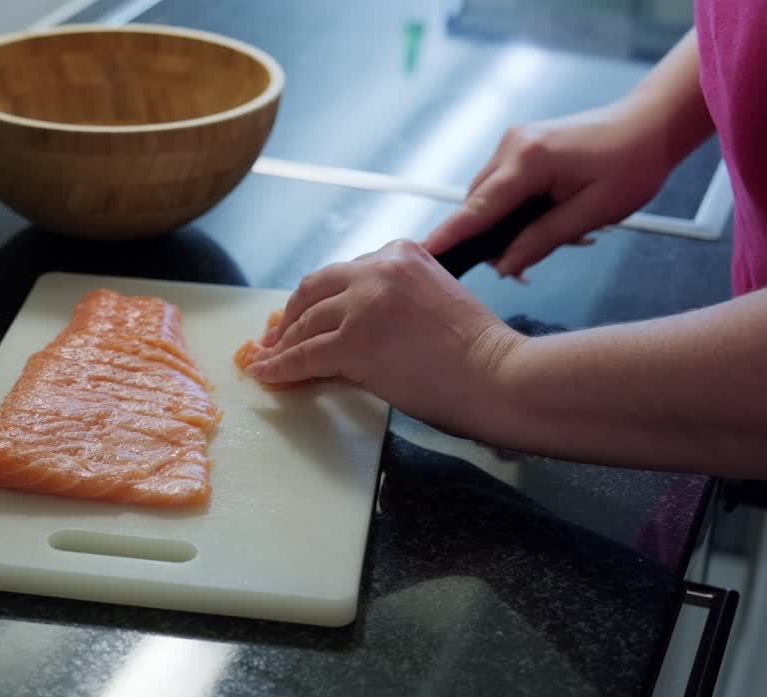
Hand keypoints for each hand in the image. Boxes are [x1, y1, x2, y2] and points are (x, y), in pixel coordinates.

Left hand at [247, 240, 524, 434]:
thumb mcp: (435, 298)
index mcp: (402, 252)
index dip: (319, 296)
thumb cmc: (480, 349)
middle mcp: (379, 268)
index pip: (345, 272)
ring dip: (282, 343)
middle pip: (314, 288)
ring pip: (306, 322)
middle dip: (291, 314)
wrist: (499, 375)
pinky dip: (280, 366)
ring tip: (269, 357)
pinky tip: (266, 373)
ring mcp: (364, 303)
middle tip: (277, 335)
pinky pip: (304, 354)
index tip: (306, 312)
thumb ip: (396, 296)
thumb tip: (354, 324)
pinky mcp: (353, 340)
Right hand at [424, 102, 675, 276]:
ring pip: (487, 196)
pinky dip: (512, 207)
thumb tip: (505, 265)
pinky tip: (544, 217)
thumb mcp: (592, 211)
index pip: (478, 208)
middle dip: (489, 238)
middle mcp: (510, 145)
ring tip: (548, 237)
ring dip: (503, 223)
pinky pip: (501, 184)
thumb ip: (543, 238)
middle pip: (477, 204)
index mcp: (528, 159)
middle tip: (519, 268)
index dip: (450, 235)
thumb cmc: (633, 164)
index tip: (423, 255)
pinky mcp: (520, 144)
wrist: (651, 123)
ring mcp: (512, 142)